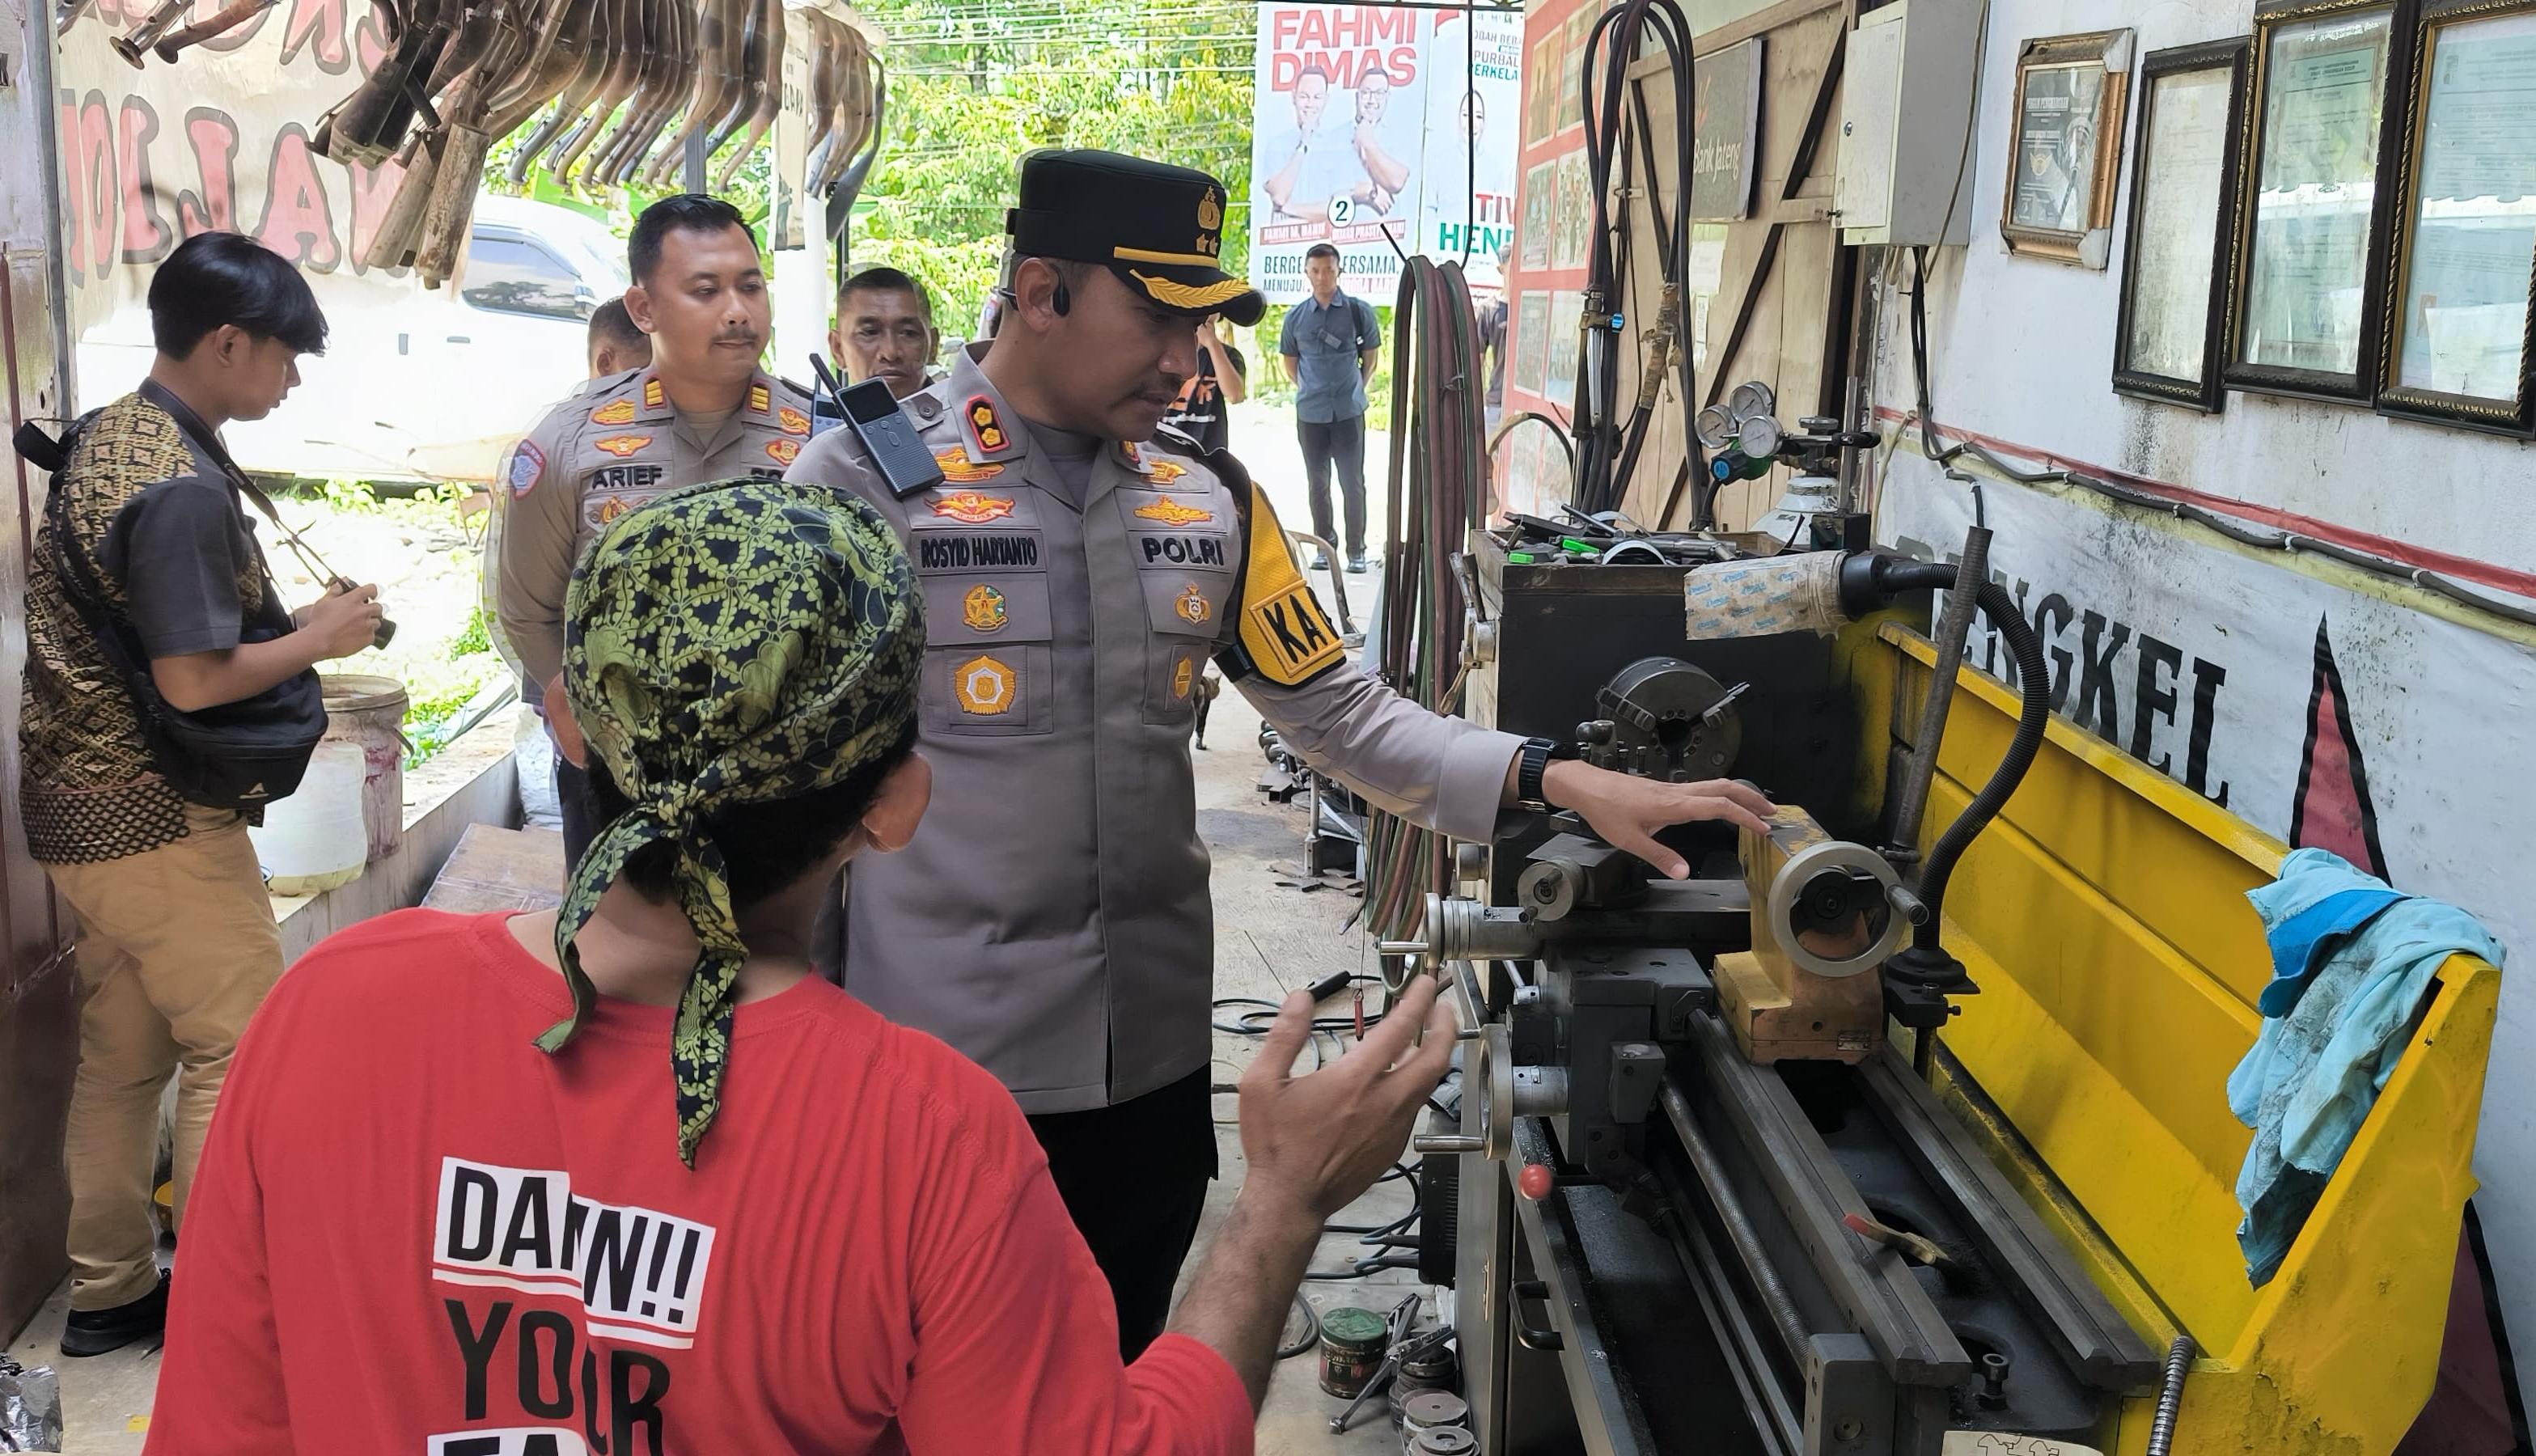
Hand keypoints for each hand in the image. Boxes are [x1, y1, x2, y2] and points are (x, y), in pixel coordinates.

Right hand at [299, 581, 382, 659]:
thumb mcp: (324, 602)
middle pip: (379, 607)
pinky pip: (372, 635)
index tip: (371, 595)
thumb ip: (335, 590)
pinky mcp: (368, 638)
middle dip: (372, 609)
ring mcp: (367, 625)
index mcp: (353, 599)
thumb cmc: (318, 621)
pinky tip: (355, 636)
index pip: (372, 589)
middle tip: (363, 614)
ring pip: (377, 622)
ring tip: (356, 627)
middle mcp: (363, 611)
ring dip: (370, 623)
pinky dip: (366, 635)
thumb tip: (342, 582)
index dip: (372, 591)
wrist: (318, 642)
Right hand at [1238, 973, 1456, 1223]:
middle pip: (1435, 1056)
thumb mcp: (1262, 1082)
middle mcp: (1385, 1101)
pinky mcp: (1394, 1147)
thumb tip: (1300, 997)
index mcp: (1355, 1080)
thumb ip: (1285, 1035)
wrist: (1290, 1199)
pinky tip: (1404, 1079)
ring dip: (1435, 1055)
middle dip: (1445, 1025)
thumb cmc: (1274, 1143)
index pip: (1400, 1029)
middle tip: (1442, 1006)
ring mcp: (1394, 1127)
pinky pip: (1414, 1107)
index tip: (1427, 982)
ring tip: (1428, 1037)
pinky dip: (1417, 1084)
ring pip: (1429, 1084)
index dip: (1419, 1000)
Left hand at [1540, 760, 1774, 878]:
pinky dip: (1722, 794)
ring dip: (1739, 794)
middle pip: (1725, 788)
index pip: (1719, 806)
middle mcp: (1679, 792)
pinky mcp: (1667, 789)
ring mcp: (1674, 788)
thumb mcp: (1630, 840)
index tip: (1763, 828)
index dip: (1744, 816)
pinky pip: (1703, 787)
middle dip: (1752, 799)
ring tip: (1755, 808)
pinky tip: (1723, 805)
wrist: (1588, 787)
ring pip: (1715, 784)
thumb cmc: (1607, 811)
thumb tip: (1684, 873)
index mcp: (1674, 804)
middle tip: (1772, 813)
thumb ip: (1659, 857)